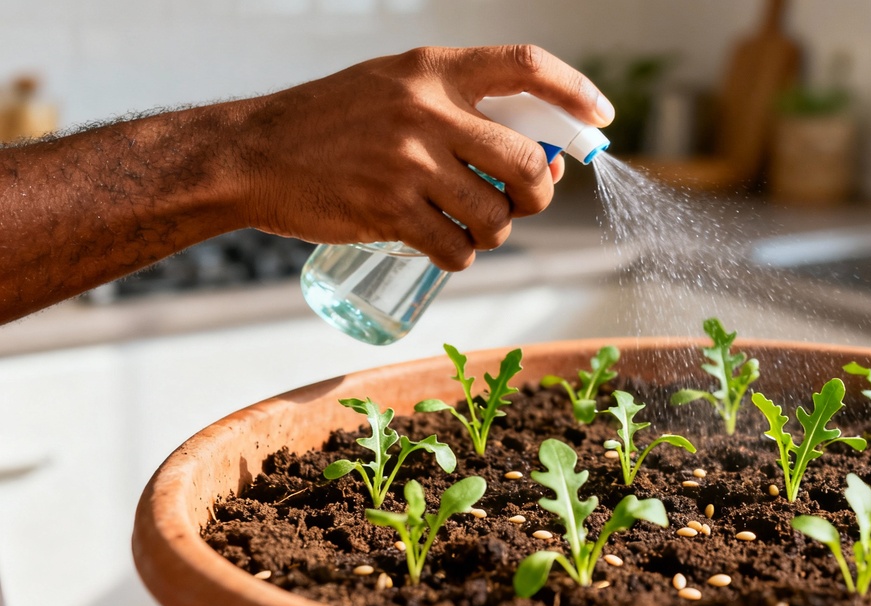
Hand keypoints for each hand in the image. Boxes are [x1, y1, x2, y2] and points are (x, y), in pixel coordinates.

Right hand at [234, 45, 612, 270]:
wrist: (253, 153)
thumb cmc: (332, 122)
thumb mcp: (394, 86)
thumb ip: (458, 109)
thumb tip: (537, 158)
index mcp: (433, 69)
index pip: (526, 65)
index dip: (575, 91)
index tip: (600, 118)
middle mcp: (426, 110)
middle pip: (527, 162)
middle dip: (539, 193)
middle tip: (522, 201)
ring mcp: (408, 163)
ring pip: (496, 216)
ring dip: (494, 233)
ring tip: (469, 226)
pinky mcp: (389, 211)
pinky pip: (457, 250)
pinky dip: (461, 259)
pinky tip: (443, 248)